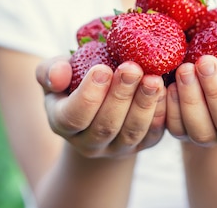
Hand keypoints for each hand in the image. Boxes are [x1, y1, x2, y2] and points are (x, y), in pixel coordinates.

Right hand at [36, 57, 165, 157]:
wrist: (98, 103)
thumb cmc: (74, 81)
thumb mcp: (56, 73)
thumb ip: (51, 71)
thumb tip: (57, 76)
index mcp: (63, 124)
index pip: (73, 117)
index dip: (88, 95)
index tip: (102, 69)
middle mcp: (89, 143)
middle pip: (106, 125)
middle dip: (120, 96)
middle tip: (132, 68)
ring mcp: (117, 147)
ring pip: (132, 132)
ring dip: (144, 105)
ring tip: (153, 79)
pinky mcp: (143, 144)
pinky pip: (154, 133)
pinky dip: (161, 112)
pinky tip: (166, 89)